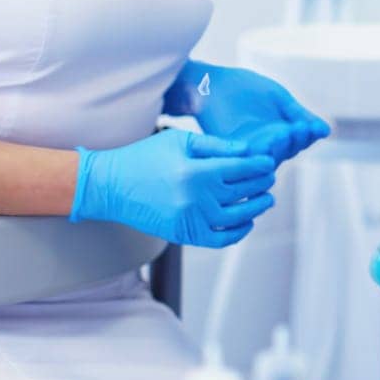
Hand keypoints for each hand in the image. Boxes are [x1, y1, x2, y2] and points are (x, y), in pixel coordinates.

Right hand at [70, 131, 277, 248]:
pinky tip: (247, 221)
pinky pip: (219, 239)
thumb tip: (248, 151)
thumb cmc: (143, 158)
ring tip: (266, 199)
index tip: (268, 163)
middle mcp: (195, 198)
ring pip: (236, 217)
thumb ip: (216, 145)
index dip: (259, 165)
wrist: (109, 185)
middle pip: (242, 191)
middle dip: (261, 184)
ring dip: (256, 208)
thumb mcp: (179, 141)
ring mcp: (189, 219)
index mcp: (195, 171)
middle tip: (269, 178)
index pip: (241, 169)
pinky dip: (238, 233)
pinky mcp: (182, 233)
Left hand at [168, 61, 329, 163]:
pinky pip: (253, 157)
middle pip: (290, 150)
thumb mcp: (279, 98)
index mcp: (281, 133)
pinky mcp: (234, 152)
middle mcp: (268, 146)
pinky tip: (271, 136)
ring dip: (282, 145)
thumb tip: (326, 131)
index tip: (313, 126)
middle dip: (297, 139)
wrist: (210, 84)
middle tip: (300, 128)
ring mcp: (251, 151)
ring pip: (275, 156)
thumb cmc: (243, 88)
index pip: (302, 140)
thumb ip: (299, 114)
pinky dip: (264, 149)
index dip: (309, 135)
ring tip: (285, 131)